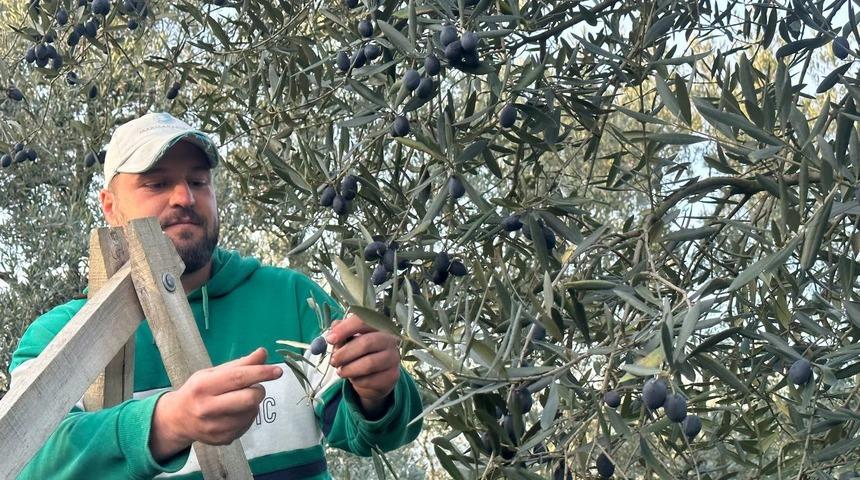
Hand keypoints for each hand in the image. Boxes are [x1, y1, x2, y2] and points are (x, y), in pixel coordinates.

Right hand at [149, 347, 282, 460]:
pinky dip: (248, 416)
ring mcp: (214, 427)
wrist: (177, 419)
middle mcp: (207, 408)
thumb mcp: (213, 373)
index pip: (238, 378)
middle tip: (253, 387)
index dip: (261, 373)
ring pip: (252, 412)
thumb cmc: (198, 390)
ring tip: (239, 400)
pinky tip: (235, 413)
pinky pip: (247, 425)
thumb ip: (240, 364)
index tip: (278, 371)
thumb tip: (263, 353)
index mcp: (203, 386)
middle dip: (258, 390)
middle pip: (249, 399)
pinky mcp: (222, 440)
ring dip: (253, 404)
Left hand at [327, 313, 400, 417]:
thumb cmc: (361, 353)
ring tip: (340, 371)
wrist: (376, 376)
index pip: (363, 322)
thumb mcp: (349, 340)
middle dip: (345, 353)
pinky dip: (357, 381)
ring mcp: (393, 358)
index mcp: (378, 325)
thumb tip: (333, 330)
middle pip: (366, 343)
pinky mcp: (393, 376)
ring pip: (368, 364)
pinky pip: (371, 380)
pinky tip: (354, 378)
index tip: (330, 339)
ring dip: (349, 369)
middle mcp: (390, 340)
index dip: (345, 329)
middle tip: (333, 360)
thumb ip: (341, 333)